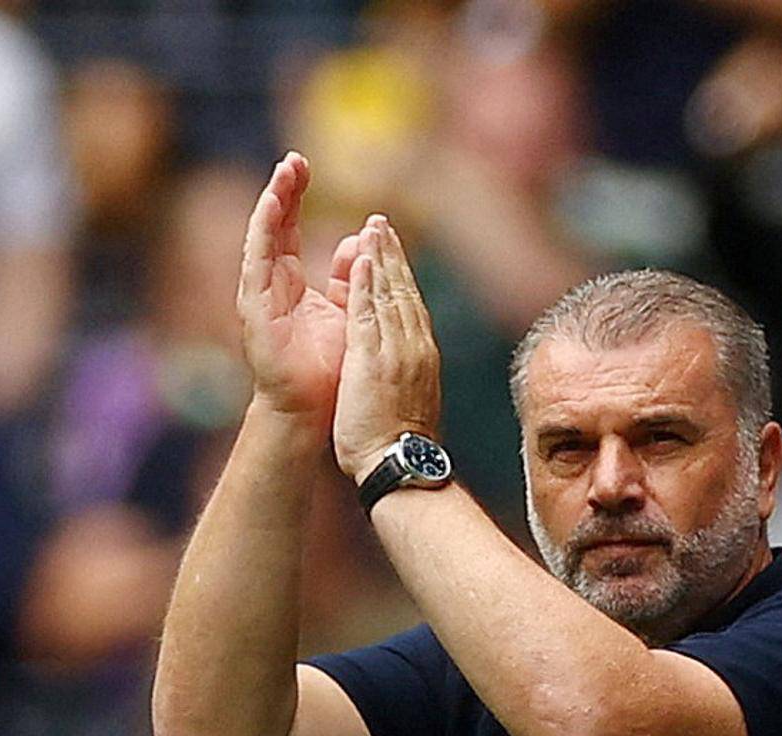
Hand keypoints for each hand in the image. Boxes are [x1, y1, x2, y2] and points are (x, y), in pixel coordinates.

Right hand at [237, 152, 359, 420]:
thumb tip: (357, 243)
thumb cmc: (332, 368)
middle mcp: (271, 285)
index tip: (306, 165)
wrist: (317, 411)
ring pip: (263, 238)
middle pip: (274, 226)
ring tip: (284, 173)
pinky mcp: (255, 309)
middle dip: (284, 190)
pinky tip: (272, 206)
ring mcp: (260, 296)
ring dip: (273, 203)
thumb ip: (350, 277)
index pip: (290, 228)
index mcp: (292, 283)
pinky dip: (264, 232)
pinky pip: (257, 262)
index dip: (296, 196)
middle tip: (295, 158)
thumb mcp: (347, 311)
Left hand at [333, 215, 441, 478]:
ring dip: (380, 258)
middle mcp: (414, 347)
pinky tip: (359, 260)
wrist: (401, 466)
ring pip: (388, 295)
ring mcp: (396, 351)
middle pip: (403, 292)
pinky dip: (364, 284)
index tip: (391, 250)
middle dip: (392, 256)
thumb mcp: (410, 400)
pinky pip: (368, 313)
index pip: (411, 306)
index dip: (401, 274)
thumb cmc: (401, 444)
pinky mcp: (374, 360)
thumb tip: (405, 366)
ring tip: (371, 227)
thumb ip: (406, 373)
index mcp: (421, 356)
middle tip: (380, 223)